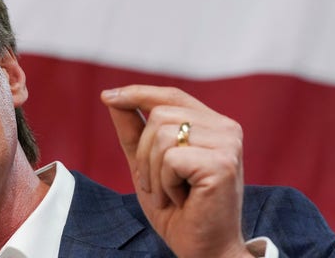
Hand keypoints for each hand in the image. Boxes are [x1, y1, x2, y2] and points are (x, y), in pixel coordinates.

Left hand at [101, 85, 251, 257]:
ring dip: (153, 172)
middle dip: (144, 153)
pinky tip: (180, 200)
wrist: (202, 249)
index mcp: (212, 124)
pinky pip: (170, 159)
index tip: (107, 97)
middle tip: (155, 184)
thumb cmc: (177, 209)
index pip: (170, 96)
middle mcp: (226, 129)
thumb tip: (111, 97)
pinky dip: (164, 184)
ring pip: (161, 136)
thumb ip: (133, 130)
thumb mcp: (146, 164)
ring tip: (168, 194)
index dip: (137, 93)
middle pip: (159, 115)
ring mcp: (227, 144)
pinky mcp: (222, 164)